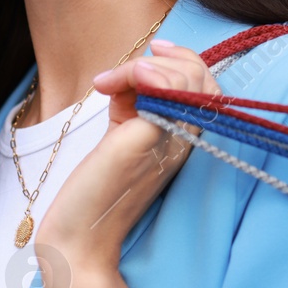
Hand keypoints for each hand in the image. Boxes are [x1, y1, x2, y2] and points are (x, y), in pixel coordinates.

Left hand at [31, 39, 221, 287]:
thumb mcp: (123, 137)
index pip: (208, 88)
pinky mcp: (149, 138)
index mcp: (184, 140)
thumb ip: (134, 104)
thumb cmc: (97, 192)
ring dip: (148, 65)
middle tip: (134, 64)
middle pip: (204, 79)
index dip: (187, 60)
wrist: (79, 238)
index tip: (156, 49)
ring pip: (187, 79)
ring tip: (114, 80)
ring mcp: (172, 140)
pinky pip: (163, 91)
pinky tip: (108, 84)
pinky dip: (138, 74)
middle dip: (172, 59)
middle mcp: (186, 140)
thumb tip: (131, 74)